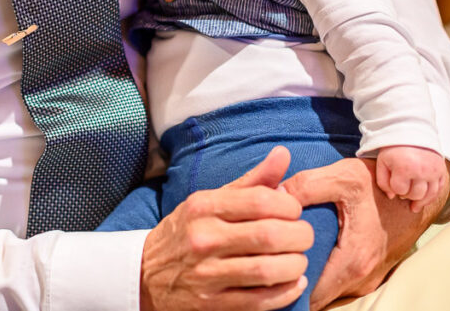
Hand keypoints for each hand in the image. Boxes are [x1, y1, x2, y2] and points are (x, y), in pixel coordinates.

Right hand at [140, 146, 312, 310]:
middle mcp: (203, 238)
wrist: (144, 273)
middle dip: (300, 236)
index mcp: (204, 206)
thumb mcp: (211, 199)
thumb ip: (251, 181)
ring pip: (267, 270)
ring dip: (296, 265)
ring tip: (299, 259)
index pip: (261, 200)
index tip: (295, 211)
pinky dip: (285, 292)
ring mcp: (206, 274)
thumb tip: (283, 153)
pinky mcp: (210, 304)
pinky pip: (259, 301)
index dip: (290, 206)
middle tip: (305, 236)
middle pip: (269, 235)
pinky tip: (293, 282)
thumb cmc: (187, 230)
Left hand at [280, 157, 448, 309]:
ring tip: (283, 257)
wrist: (415, 189)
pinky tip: (307, 254)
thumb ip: (306, 185)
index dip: (284, 283)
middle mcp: (362, 278)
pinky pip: (339, 283)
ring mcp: (367, 278)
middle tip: (269, 261)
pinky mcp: (369, 273)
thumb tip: (274, 195)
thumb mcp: (343, 176)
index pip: (310, 295)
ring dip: (307, 278)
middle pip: (317, 296)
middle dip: (291, 282)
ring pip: (328, 291)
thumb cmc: (379, 184)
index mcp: (353, 260)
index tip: (266, 267)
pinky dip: (322, 273)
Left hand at [375, 146, 446, 212]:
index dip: (395, 189)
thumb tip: (392, 196)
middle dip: (407, 194)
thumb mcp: (382, 162)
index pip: (399, 190)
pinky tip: (424, 199)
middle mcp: (421, 170)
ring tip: (413, 201)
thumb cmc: (395, 148)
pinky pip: (439, 190)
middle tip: (403, 188)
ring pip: (429, 195)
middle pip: (415, 194)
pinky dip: (432, 197)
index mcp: (404, 167)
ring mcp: (433, 171)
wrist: (411, 132)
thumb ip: (383, 181)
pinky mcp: (441, 170)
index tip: (394, 183)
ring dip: (419, 199)